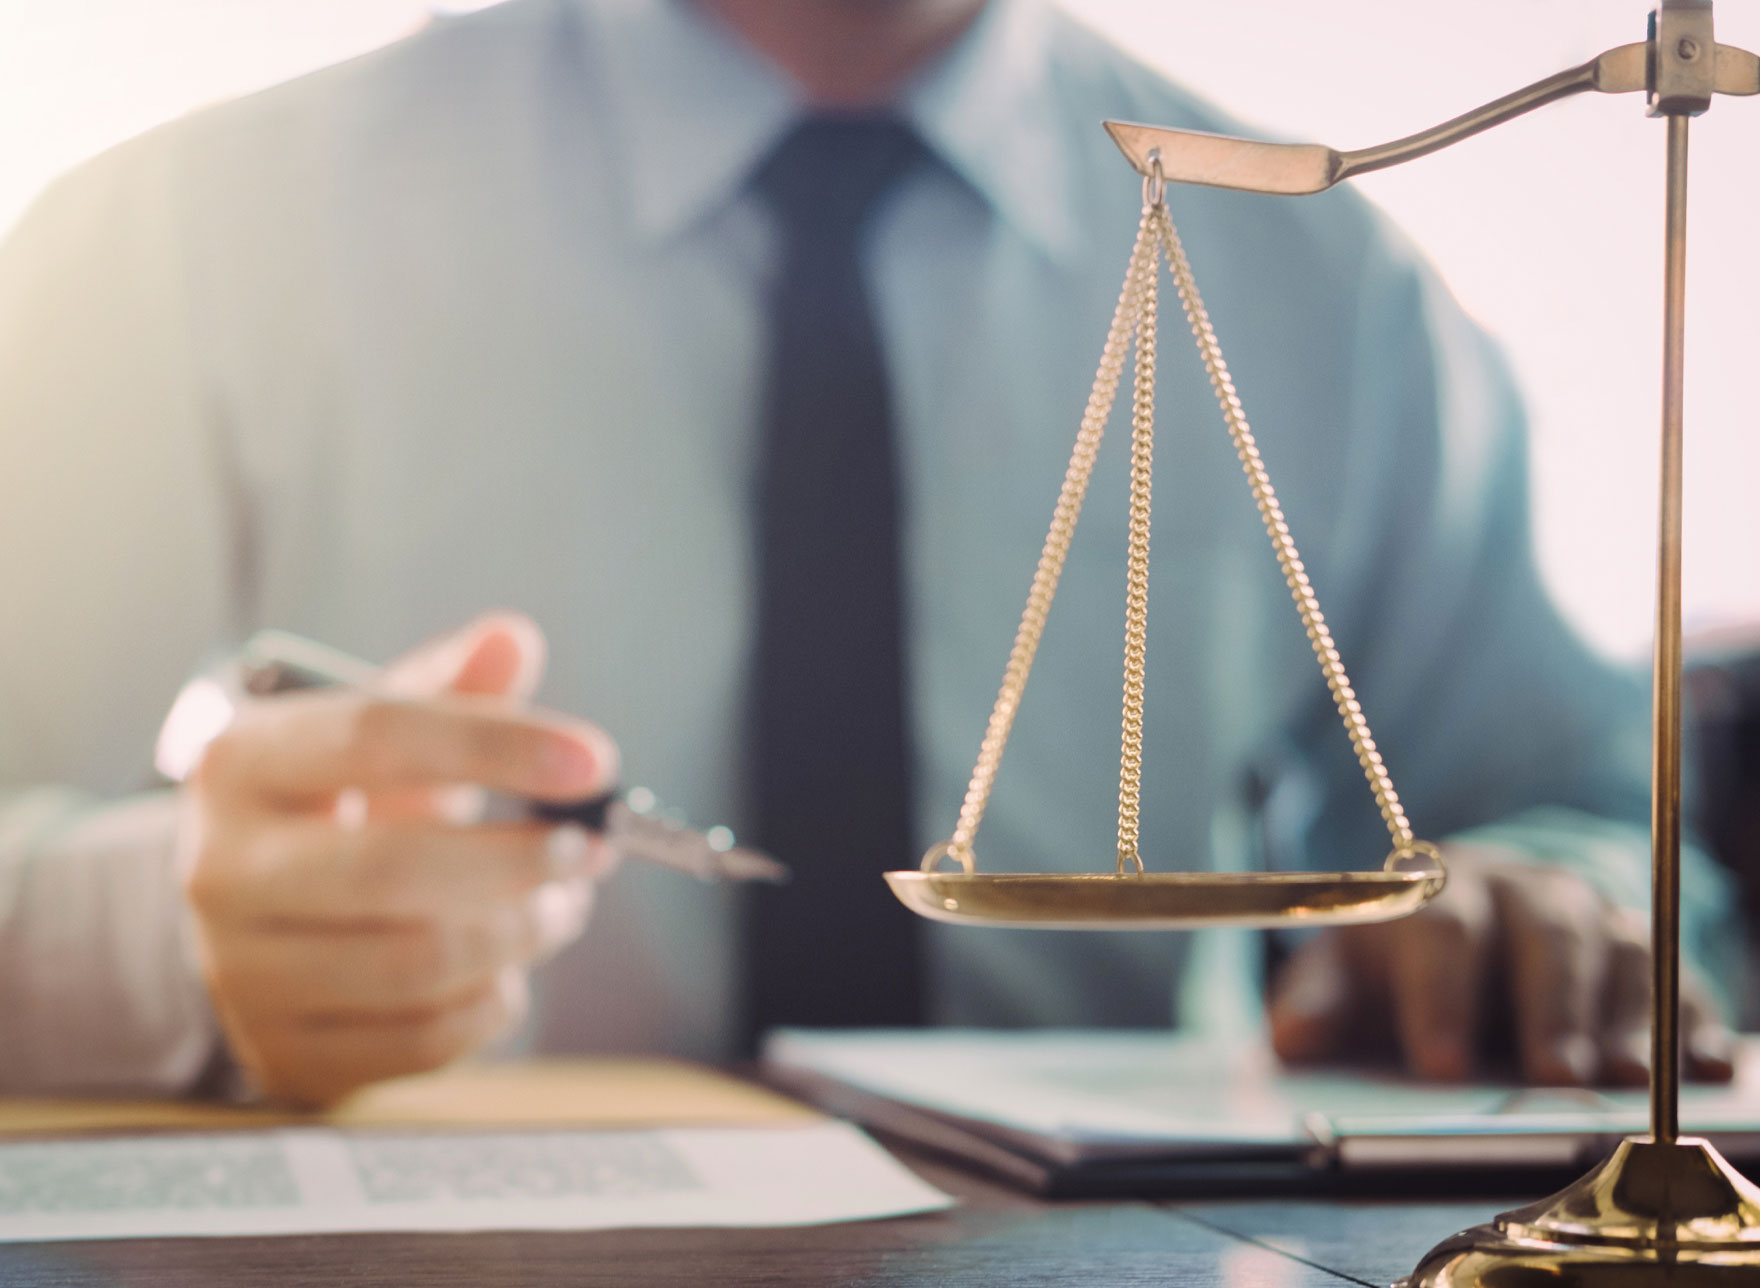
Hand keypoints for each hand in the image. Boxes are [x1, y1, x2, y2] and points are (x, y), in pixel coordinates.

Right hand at [178, 612, 619, 1105]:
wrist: (258, 913)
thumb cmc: (341, 804)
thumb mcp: (382, 730)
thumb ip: (453, 687)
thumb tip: (513, 640)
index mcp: (241, 764)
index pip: (378, 737)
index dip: (497, 745)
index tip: (595, 761)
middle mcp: (221, 870)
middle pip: (392, 868)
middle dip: (516, 861)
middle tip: (591, 849)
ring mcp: (242, 973)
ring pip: (416, 963)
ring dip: (520, 932)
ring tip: (564, 903)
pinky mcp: (283, 1052)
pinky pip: (422, 1040)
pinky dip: (492, 1002)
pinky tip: (511, 966)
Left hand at [1267, 843, 1733, 1085]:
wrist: (1464, 922)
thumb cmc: (1398, 964)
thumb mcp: (1346, 974)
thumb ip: (1316, 1003)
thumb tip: (1294, 1037)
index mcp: (1437, 891)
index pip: (1439, 930)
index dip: (1440, 996)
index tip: (1439, 1064)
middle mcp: (1523, 892)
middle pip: (1545, 933)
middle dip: (1548, 1006)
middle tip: (1550, 1077)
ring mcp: (1592, 916)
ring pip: (1619, 951)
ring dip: (1625, 1018)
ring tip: (1623, 1079)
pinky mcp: (1646, 954)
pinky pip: (1681, 979)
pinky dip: (1693, 1021)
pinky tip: (1702, 1064)